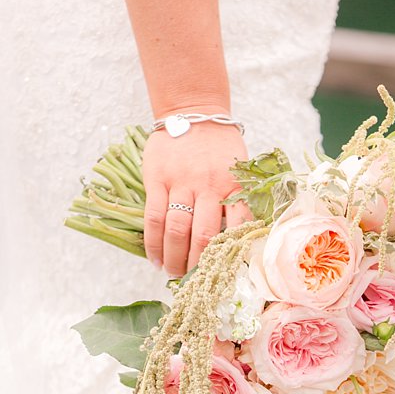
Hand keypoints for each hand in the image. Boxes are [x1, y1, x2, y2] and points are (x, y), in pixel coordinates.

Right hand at [141, 121, 250, 276]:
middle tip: (195, 281)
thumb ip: (239, 201)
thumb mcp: (240, 171)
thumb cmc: (221, 147)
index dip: (229, 256)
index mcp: (235, 188)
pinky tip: (155, 258)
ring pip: (178, 230)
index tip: (225, 274)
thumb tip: (241, 240)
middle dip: (199, 264)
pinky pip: (154, 217)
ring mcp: (181, 183)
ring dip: (174, 257)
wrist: (194, 112)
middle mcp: (209, 187)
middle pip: (204, 236)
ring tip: (173, 273)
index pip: (236, 229)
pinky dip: (153, 242)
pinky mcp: (158, 179)